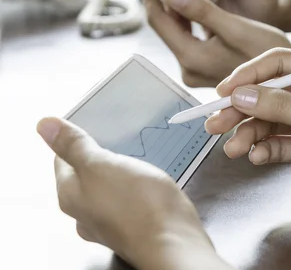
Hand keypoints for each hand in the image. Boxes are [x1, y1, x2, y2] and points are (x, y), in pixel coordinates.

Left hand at [36, 118, 227, 269]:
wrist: (173, 240)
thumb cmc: (136, 202)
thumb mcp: (101, 164)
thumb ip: (74, 145)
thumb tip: (44, 124)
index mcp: (70, 195)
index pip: (62, 159)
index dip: (76, 139)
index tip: (96, 124)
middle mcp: (84, 213)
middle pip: (85, 176)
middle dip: (99, 155)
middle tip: (119, 136)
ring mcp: (108, 223)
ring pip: (107, 188)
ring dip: (118, 172)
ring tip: (136, 155)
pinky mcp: (133, 226)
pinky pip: (127, 200)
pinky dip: (134, 187)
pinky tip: (148, 180)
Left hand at [140, 0, 290, 86]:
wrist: (286, 77)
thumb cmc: (268, 52)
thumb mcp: (237, 28)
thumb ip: (202, 11)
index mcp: (193, 58)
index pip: (160, 21)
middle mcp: (188, 68)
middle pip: (166, 27)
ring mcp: (195, 70)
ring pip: (177, 32)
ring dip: (176, 9)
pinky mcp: (203, 69)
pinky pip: (187, 39)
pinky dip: (188, 21)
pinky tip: (192, 5)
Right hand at [205, 48, 290, 211]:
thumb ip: (280, 107)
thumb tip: (240, 96)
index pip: (279, 63)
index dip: (248, 76)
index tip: (223, 91)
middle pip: (270, 95)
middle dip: (243, 110)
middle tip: (215, 123)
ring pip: (273, 121)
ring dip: (251, 134)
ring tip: (233, 149)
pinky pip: (283, 143)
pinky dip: (267, 149)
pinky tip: (256, 156)